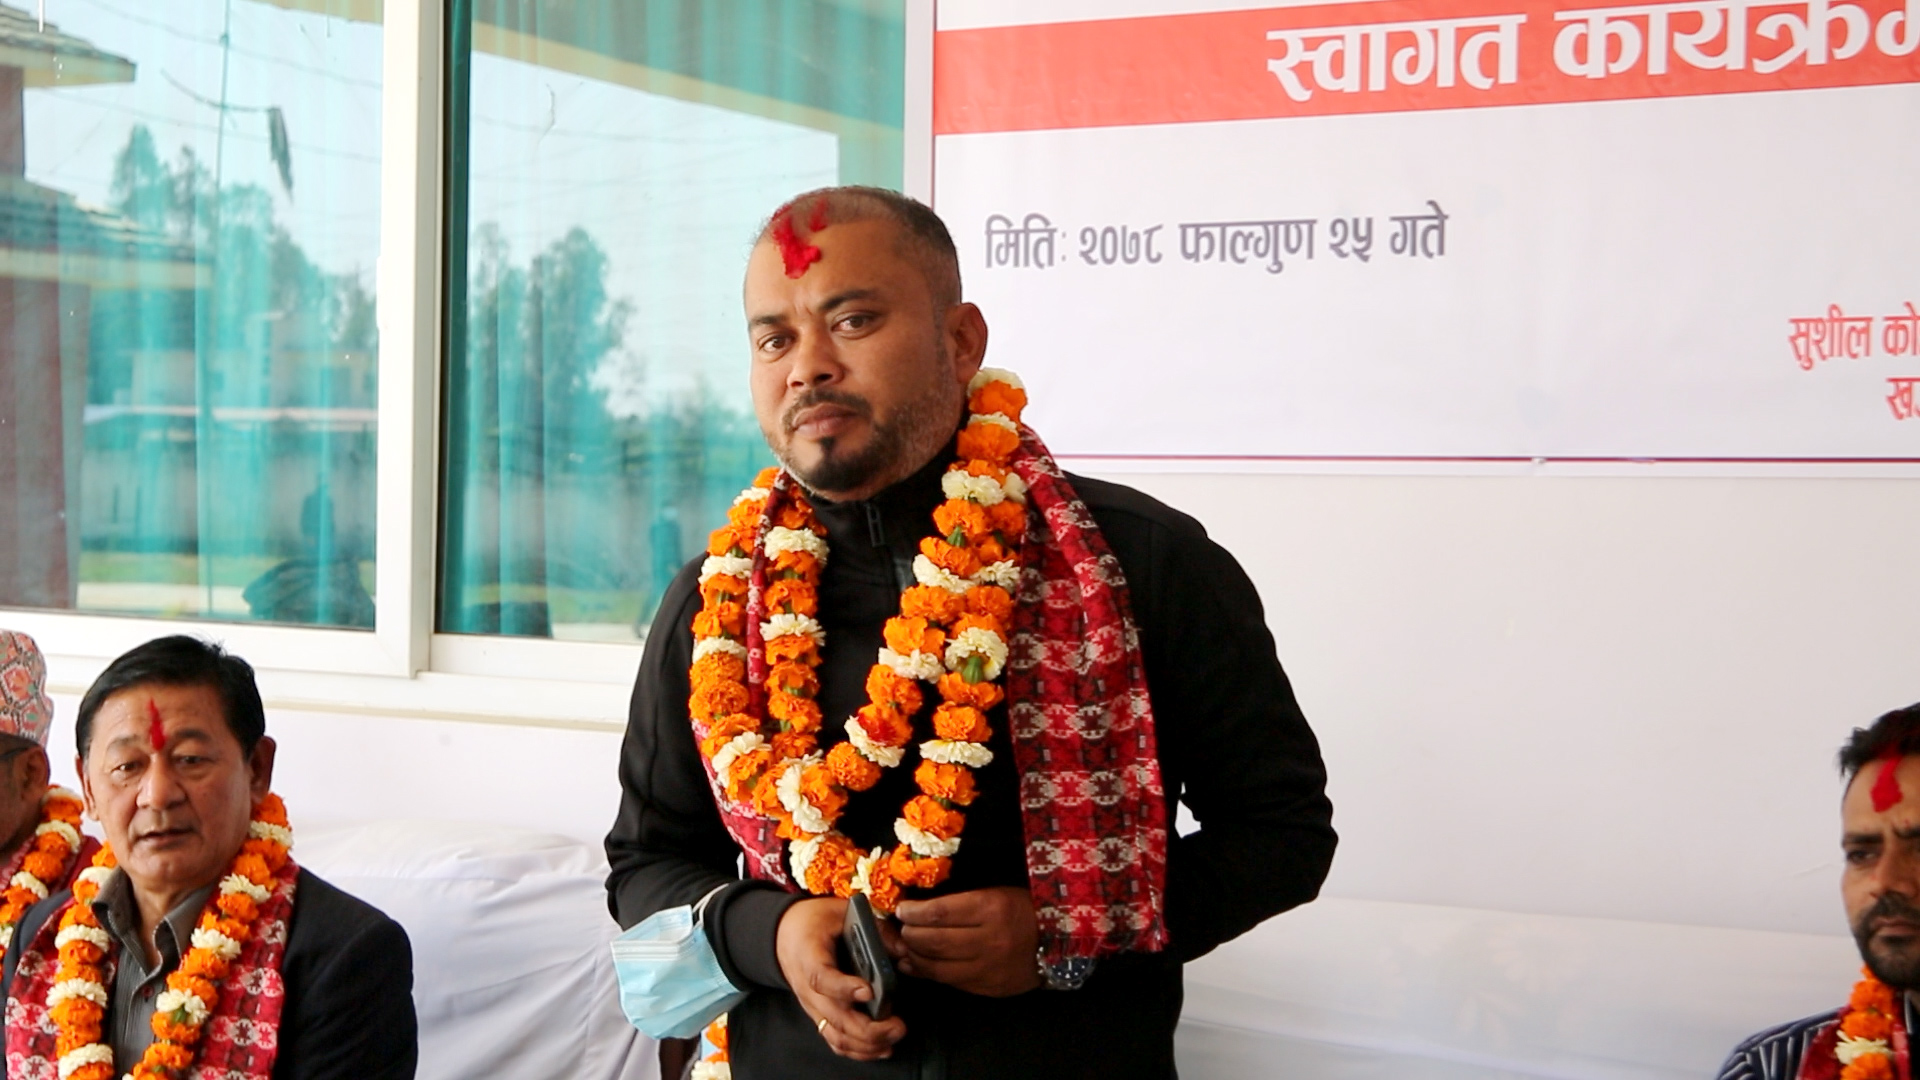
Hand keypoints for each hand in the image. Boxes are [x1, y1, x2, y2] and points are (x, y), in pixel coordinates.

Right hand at [774, 897, 906, 1059]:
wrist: (785, 935)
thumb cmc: (815, 921)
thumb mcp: (840, 912)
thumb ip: (873, 929)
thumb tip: (904, 951)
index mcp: (808, 956)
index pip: (821, 978)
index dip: (844, 987)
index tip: (869, 990)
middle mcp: (807, 988)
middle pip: (834, 1017)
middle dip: (869, 1028)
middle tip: (898, 1024)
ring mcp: (813, 1006)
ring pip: (836, 1035)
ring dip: (867, 1043)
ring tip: (894, 1036)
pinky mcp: (820, 1016)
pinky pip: (836, 1040)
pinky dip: (858, 1050)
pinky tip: (881, 1048)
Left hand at [894, 886, 1041, 996]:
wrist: (1060, 942)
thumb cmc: (1024, 909)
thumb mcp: (995, 894)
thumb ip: (959, 903)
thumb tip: (918, 911)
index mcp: (991, 908)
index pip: (939, 913)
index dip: (913, 912)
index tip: (902, 909)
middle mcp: (988, 940)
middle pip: (933, 941)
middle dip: (909, 935)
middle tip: (900, 928)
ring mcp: (987, 968)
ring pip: (937, 966)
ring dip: (913, 956)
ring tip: (905, 947)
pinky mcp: (987, 988)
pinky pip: (949, 982)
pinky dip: (927, 974)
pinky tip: (916, 965)